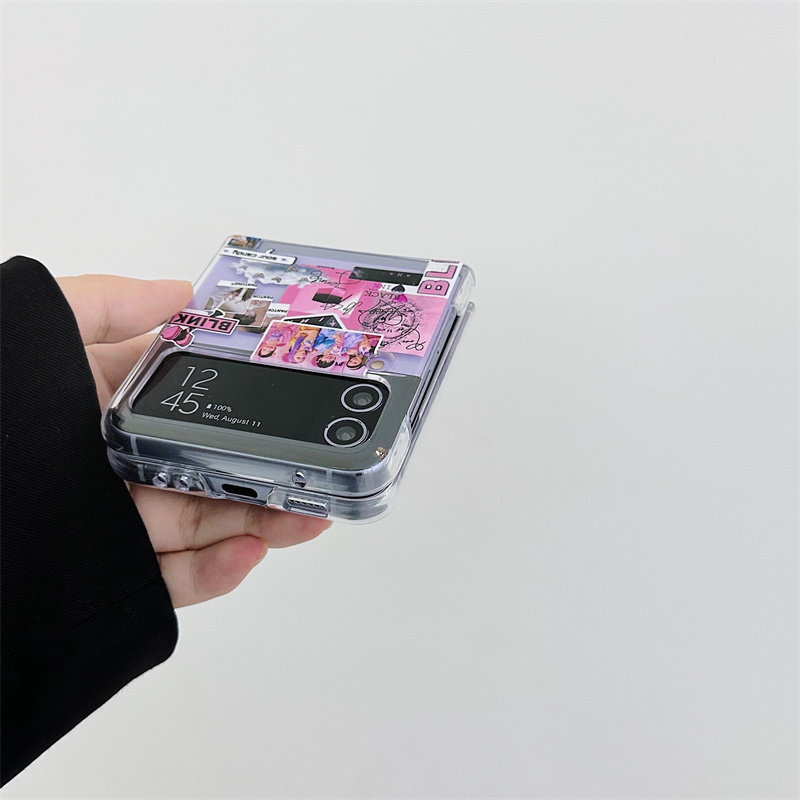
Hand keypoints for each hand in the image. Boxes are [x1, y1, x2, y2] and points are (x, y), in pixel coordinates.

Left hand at [57, 274, 328, 607]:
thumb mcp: (35, 332)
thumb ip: (107, 305)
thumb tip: (182, 291)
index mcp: (102, 405)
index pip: (191, 402)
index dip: (244, 404)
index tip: (289, 404)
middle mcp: (114, 464)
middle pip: (209, 468)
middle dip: (269, 470)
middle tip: (320, 470)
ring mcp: (112, 522)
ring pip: (203, 526)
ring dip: (262, 521)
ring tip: (308, 513)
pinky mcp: (106, 575)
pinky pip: (169, 580)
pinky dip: (214, 572)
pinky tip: (248, 552)